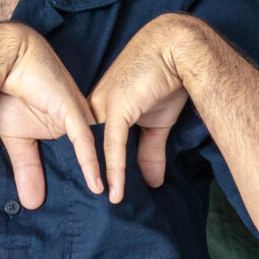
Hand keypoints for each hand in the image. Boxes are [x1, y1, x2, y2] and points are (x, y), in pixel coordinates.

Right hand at [0, 26, 101, 207]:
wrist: (5, 59)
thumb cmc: (10, 93)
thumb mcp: (18, 140)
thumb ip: (28, 169)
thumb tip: (32, 204)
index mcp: (72, 129)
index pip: (88, 159)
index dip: (95, 182)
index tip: (103, 210)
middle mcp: (82, 123)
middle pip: (99, 158)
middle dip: (110, 184)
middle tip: (118, 216)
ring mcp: (79, 117)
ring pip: (98, 151)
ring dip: (107, 177)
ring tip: (114, 207)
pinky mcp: (71, 111)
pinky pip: (84, 141)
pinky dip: (90, 163)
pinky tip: (97, 184)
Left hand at [89, 14, 199, 201]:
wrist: (177, 49)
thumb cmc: (166, 79)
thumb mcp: (157, 122)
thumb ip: (150, 152)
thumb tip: (153, 183)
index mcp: (100, 108)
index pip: (89, 143)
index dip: (85, 168)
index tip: (85, 195)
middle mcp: (95, 107)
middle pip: (84, 149)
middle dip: (81, 179)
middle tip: (80, 209)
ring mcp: (103, 107)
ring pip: (95, 151)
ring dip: (96, 180)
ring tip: (100, 207)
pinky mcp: (117, 109)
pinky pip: (112, 146)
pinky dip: (114, 170)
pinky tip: (113, 192)